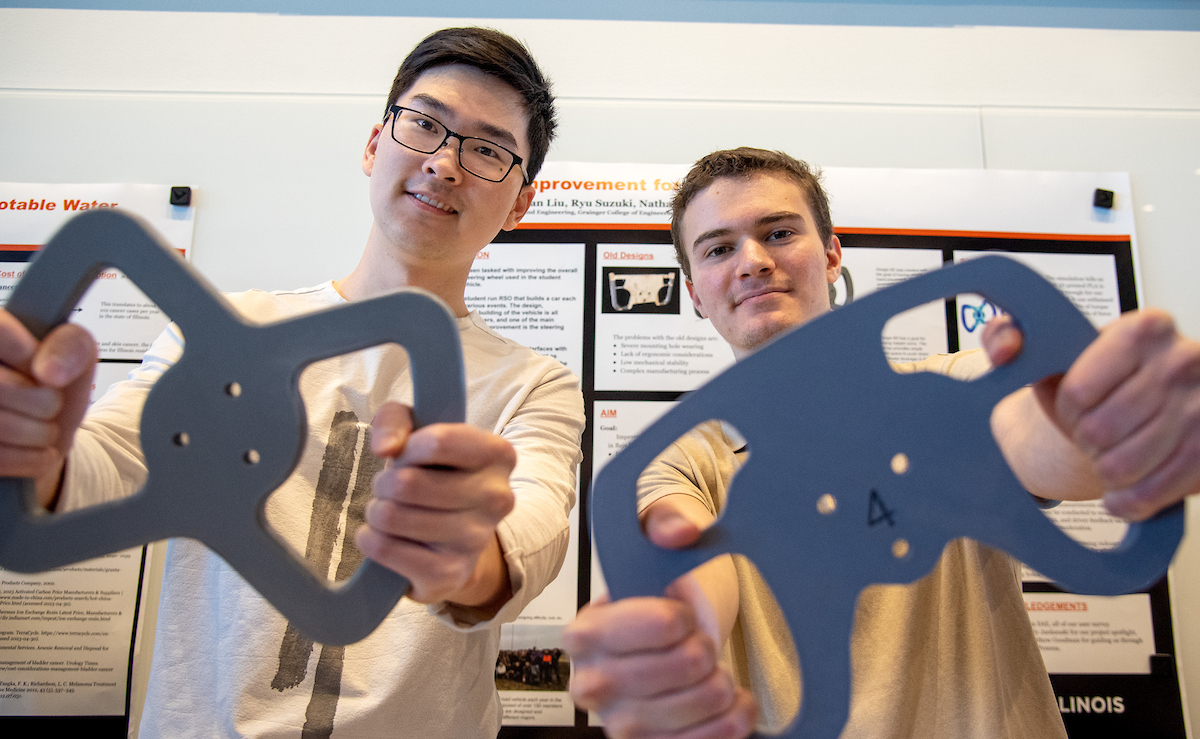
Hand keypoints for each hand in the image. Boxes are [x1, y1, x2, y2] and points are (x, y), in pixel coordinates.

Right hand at [0, 310, 96, 509]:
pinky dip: (33, 459)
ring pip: (1, 426)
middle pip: (3, 388)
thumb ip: (72, 344)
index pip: (0, 333)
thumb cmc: (54, 387)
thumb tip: (49, 371)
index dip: (29, 355)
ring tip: (43, 424)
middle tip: (49, 402)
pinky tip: (35, 445)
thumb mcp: (77, 355)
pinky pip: (1, 458)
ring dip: (41, 433)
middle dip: (46, 402)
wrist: (43, 431)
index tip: (41, 367)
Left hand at [355, 402, 516, 607]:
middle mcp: (497, 498)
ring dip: (376, 513)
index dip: (407, 448)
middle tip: (391, 489)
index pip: (437, 442)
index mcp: (498, 455)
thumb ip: (395, 420)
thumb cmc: (434, 476)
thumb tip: (385, 447)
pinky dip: (371, 541)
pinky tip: (385, 538)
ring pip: (391, 517)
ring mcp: (476, 540)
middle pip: (407, 484)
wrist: (454, 541)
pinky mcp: (450, 573)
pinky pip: (384, 549)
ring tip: (390, 513)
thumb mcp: (417, 433)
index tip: (405, 455)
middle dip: (384, 484)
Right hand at [564, 496, 755, 738]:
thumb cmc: (655, 599)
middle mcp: (593, 685)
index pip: (658, 625)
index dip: (683, 615)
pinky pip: (714, 738)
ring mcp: (621, 725)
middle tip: (694, 641)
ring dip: (721, 680)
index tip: (681, 612)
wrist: (663, 643)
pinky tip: (725, 701)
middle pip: (688, 663)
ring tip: (707, 669)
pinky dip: (733, 716)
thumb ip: (663, 522)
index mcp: (585, 633)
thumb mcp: (655, 544)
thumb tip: (679, 531)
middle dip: (704, 645)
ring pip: (705, 700)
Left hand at [983, 310, 1199, 519]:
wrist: (1155, 400)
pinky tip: (1124, 488)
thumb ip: (1010, 336)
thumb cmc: (1103, 377)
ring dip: (1104, 472)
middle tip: (1094, 435)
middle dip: (1084, 442)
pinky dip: (1127, 501)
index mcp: (1141, 330)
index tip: (1074, 408)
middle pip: (1098, 432)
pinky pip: (1151, 494)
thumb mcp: (1054, 347)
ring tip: (1111, 454)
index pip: (1077, 392)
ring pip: (1122, 467)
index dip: (1064, 411)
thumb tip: (1007, 350)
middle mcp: (1182, 362)